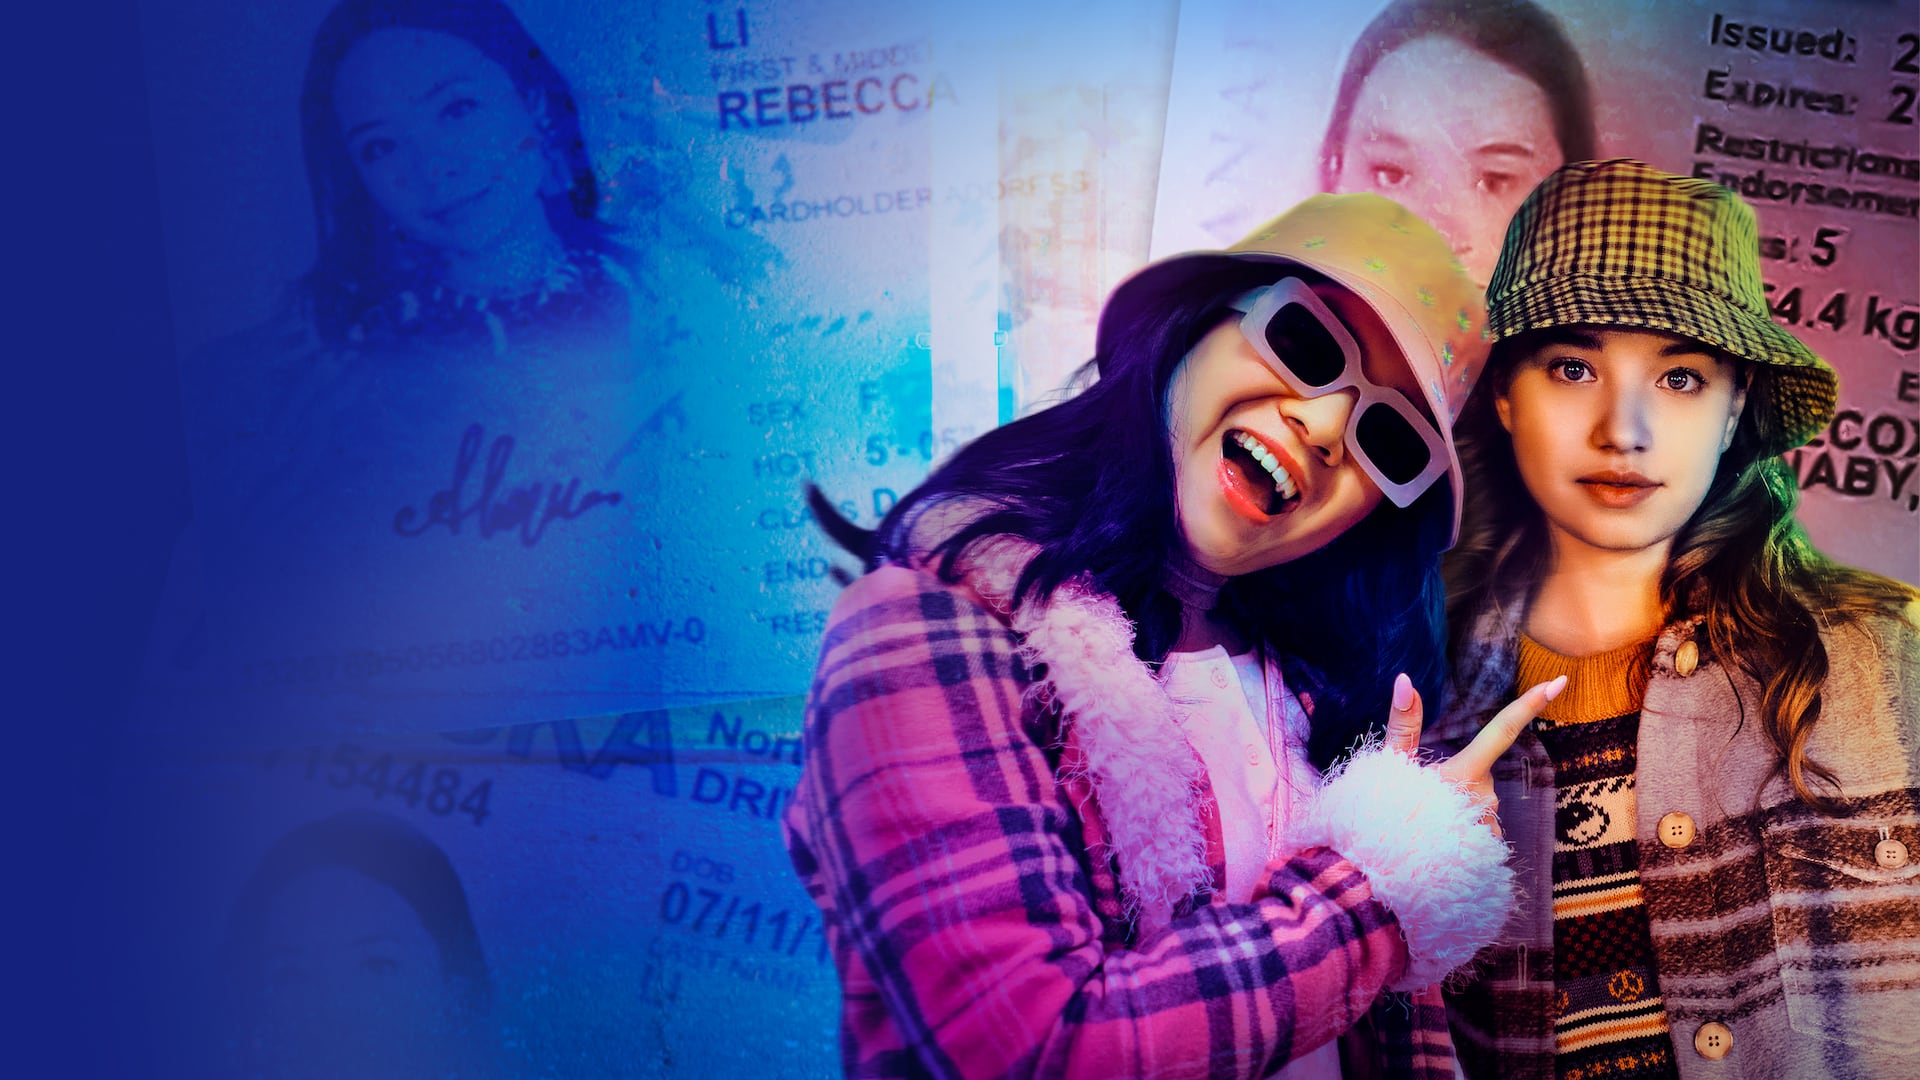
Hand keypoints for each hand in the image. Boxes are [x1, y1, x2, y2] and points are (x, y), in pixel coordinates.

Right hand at [1383, 672, 1567, 837]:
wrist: (1385, 871)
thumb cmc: (1384, 817)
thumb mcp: (1390, 766)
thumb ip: (1403, 723)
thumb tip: (1404, 679)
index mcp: (1462, 772)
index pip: (1502, 730)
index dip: (1530, 704)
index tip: (1559, 682)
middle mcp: (1484, 795)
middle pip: (1479, 774)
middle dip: (1456, 780)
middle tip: (1421, 800)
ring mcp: (1489, 824)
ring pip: (1479, 802)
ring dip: (1457, 808)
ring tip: (1426, 824)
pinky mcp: (1489, 848)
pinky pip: (1480, 828)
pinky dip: (1462, 829)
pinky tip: (1439, 840)